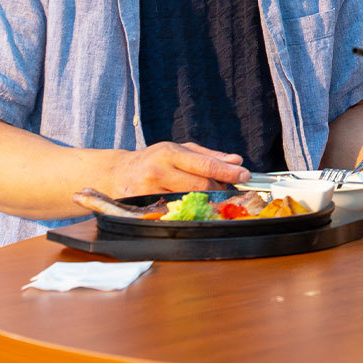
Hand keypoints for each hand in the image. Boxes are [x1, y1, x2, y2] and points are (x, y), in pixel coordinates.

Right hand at [106, 141, 249, 197]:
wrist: (116, 174)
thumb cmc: (153, 159)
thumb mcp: (179, 149)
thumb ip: (209, 155)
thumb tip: (236, 160)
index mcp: (170, 153)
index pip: (205, 165)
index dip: (228, 172)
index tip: (245, 175)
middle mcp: (159, 172)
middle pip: (200, 186)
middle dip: (221, 189)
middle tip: (232, 189)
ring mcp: (151, 192)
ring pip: (189, 201)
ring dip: (208, 200)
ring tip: (214, 196)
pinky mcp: (144, 209)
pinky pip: (175, 212)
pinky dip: (189, 210)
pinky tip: (194, 206)